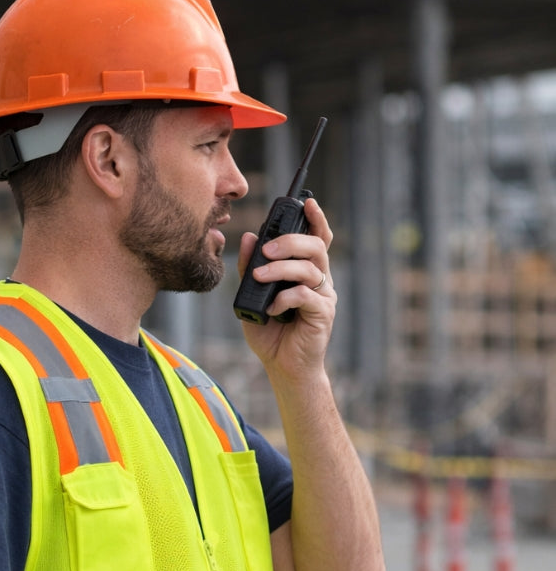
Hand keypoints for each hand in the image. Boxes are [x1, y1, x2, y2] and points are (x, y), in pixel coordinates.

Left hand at [237, 198, 336, 384]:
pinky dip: (286, 298)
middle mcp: (320, 280)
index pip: (316, 238)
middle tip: (266, 249)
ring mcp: (324, 297)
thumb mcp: (251, 297)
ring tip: (261, 277)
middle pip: (315, 247)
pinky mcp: (322, 314)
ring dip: (282, 268)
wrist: (283, 368)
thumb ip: (248, 268)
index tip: (306, 202)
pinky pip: (307, 296)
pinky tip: (272, 309)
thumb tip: (248, 237)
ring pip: (311, 268)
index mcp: (306, 272)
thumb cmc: (270, 333)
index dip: (315, 218)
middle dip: (291, 242)